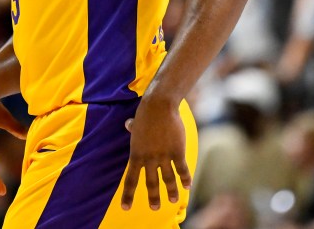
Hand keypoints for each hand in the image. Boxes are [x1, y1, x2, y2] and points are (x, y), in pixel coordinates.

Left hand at [121, 96, 190, 210]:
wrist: (159, 106)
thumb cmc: (146, 112)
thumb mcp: (136, 123)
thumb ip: (133, 128)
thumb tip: (127, 124)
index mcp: (136, 155)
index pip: (130, 180)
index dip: (128, 195)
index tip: (126, 208)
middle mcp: (149, 159)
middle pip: (151, 183)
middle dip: (153, 197)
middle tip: (155, 208)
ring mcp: (163, 156)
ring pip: (168, 179)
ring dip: (171, 191)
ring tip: (173, 200)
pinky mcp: (177, 151)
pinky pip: (182, 169)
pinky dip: (185, 178)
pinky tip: (187, 185)